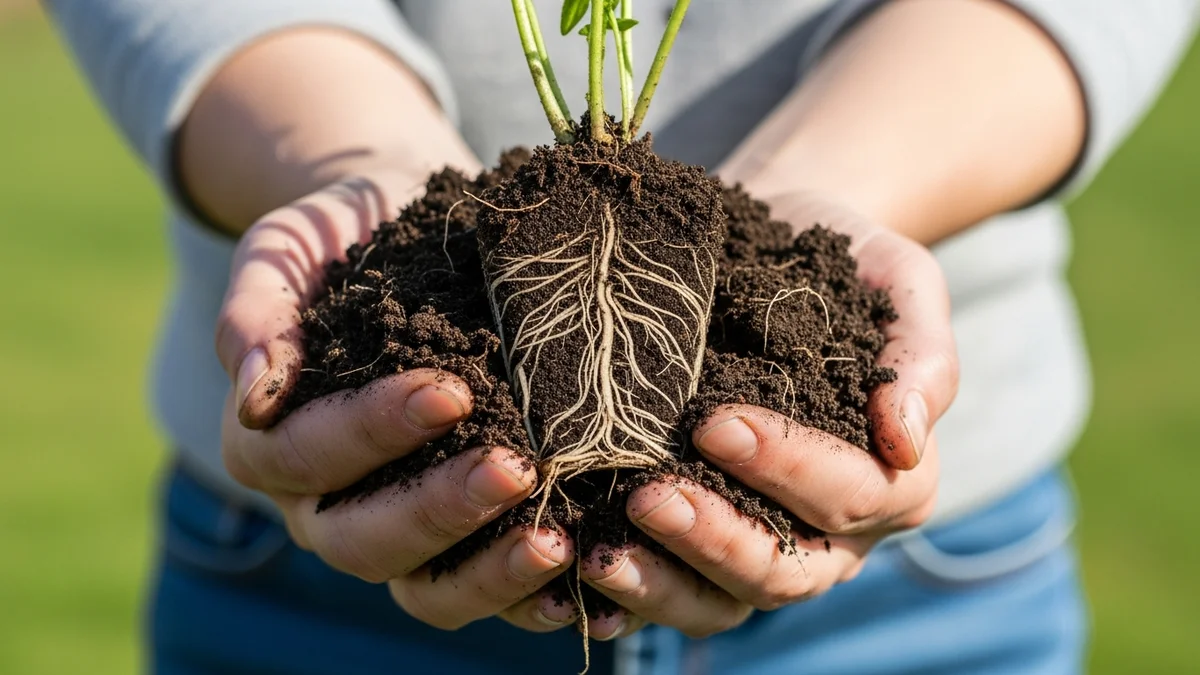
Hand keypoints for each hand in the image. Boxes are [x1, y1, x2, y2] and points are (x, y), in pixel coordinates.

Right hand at [216, 172, 576, 630]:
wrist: (406, 232)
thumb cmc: (344, 239)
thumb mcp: (287, 250)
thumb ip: (255, 313)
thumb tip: (255, 397)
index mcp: (272, 444)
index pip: (305, 456)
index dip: (371, 432)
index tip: (448, 390)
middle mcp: (326, 506)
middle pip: (363, 542)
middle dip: (440, 510)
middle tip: (516, 468)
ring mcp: (396, 535)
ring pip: (425, 590)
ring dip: (490, 573)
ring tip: (557, 541)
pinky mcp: (462, 544)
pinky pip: (486, 593)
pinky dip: (532, 597)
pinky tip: (585, 574)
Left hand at [572, 193, 958, 638]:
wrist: (772, 246)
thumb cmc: (840, 262)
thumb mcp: (899, 281)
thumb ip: (921, 357)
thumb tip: (905, 439)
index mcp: (894, 480)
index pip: (847, 494)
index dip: (785, 467)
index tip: (714, 422)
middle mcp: (836, 534)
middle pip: (783, 568)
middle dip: (714, 538)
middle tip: (647, 497)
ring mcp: (767, 546)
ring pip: (723, 599)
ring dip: (660, 582)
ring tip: (598, 550)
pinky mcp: (704, 542)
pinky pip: (672, 590)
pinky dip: (626, 591)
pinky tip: (576, 567)